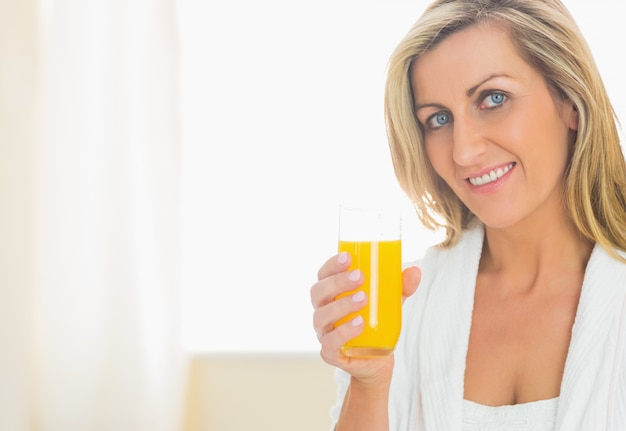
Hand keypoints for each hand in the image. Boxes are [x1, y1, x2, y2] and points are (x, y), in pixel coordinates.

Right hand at [310, 251, 420, 383]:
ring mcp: (324, 333)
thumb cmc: (377, 324)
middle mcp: (323, 311)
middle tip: (360, 277)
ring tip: (363, 299)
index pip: (323, 275)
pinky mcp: (330, 353)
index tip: (349, 257)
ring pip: (321, 316)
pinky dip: (343, 332)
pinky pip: (329, 343)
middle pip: (318, 292)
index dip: (332, 264)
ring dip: (341, 305)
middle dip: (337, 282)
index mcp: (332, 295)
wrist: (377, 361)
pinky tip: (359, 324)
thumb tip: (415, 271)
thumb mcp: (390, 303)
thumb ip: (400, 288)